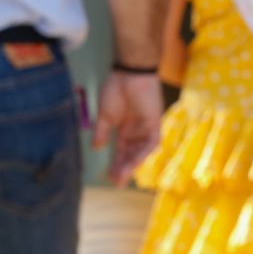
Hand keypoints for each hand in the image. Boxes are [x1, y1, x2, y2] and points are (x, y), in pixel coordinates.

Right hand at [93, 71, 164, 185]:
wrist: (128, 72)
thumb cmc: (115, 89)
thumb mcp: (105, 115)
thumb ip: (102, 132)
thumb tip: (97, 148)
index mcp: (125, 128)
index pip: (122, 150)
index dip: (116, 164)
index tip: (108, 177)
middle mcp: (137, 130)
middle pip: (132, 154)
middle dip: (124, 168)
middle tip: (115, 182)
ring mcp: (147, 126)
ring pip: (142, 151)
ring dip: (133, 164)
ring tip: (122, 176)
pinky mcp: (155, 121)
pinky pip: (152, 141)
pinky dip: (144, 153)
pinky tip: (134, 163)